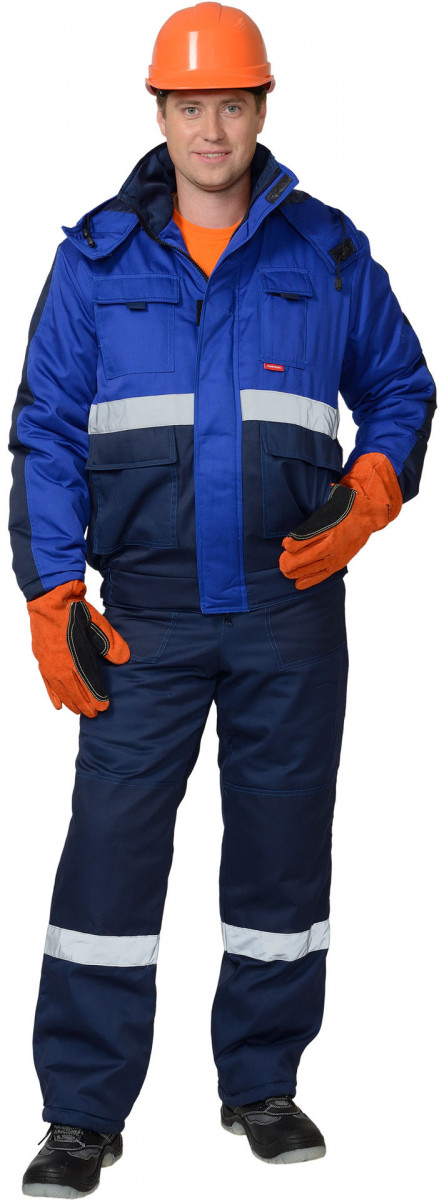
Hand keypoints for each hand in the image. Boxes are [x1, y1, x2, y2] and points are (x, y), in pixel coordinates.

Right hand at [27, 579, 129, 716]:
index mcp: (75, 654)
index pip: (87, 682)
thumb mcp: (97, 623)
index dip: (95, 696)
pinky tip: (58, 706)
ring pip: (60, 689)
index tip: (103, 707)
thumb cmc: (75, 610)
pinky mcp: (41, 658)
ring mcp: (48, 661)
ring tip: (79, 712)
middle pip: (74, 689)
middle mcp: (60, 662)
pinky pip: (47, 682)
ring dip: (70, 701)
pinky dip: (53, 694)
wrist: (50, 597)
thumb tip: (123, 659)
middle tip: (94, 715)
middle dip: (84, 703)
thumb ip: (111, 643)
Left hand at [279, 452, 402, 589]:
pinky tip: (298, 584)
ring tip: (286, 573)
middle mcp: (333, 542)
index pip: (307, 536)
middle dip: (291, 561)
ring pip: (314, 567)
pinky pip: (323, 574)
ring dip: (297, 572)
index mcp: (329, 525)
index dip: (293, 543)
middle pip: (308, 556)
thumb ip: (316, 502)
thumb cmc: (346, 506)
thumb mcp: (331, 498)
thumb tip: (299, 497)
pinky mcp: (340, 563)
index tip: (285, 544)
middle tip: (281, 562)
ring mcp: (337, 554)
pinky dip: (310, 580)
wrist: (368, 517)